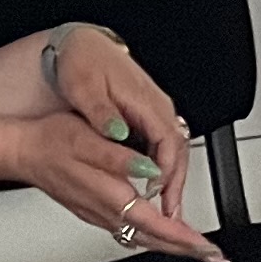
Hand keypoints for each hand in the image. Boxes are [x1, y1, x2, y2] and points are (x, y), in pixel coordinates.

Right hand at [2, 107, 224, 261]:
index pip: (157, 225)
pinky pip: (127, 230)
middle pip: (153, 240)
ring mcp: (97, 213)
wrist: (17, 151)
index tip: (208, 247)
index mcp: (110, 195)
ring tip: (195, 246)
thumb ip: (121, 159)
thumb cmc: (49, 142)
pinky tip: (159, 229)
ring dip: (169, 244)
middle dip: (185, 249)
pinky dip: (150, 234)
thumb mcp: (88, 140)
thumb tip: (150, 170)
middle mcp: (105, 211)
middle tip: (214, 256)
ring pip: (141, 237)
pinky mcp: (92, 209)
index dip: (186, 239)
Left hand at [43, 24, 196, 223]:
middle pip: (178, 151)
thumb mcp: (85, 87)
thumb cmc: (83, 63)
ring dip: (172, 182)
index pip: (168, 142)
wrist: (82, 45)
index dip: (167, 172)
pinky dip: (163, 171)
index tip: (160, 196)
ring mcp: (153, 112)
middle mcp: (155, 107)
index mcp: (144, 101)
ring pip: (173, 152)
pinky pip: (163, 147)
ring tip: (168, 210)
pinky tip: (155, 188)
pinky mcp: (146, 116)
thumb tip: (117, 133)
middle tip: (172, 216)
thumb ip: (102, 113)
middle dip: (177, 186)